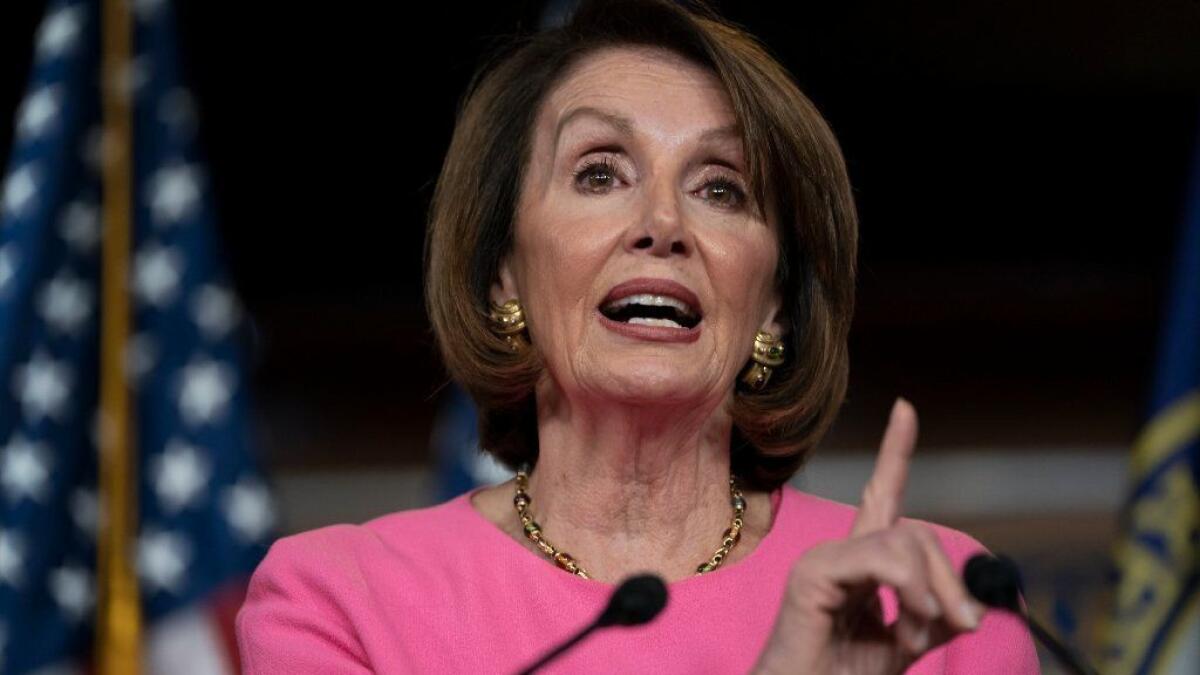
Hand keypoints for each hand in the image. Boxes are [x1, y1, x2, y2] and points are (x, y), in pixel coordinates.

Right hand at [752, 398, 986, 673]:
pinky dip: (910, 589)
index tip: (905, 411)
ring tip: (922, 638)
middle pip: (914, 530)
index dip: (894, 453)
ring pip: (903, 541)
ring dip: (931, 592)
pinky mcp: (813, 574)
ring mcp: (823, 560)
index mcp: (860, 567)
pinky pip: (880, 558)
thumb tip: (972, 607)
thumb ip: (932, 621)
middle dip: (950, 576)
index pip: (880, 497)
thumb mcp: (902, 648)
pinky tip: (910, 626)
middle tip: (961, 625)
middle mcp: (840, 554)